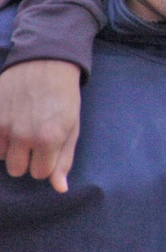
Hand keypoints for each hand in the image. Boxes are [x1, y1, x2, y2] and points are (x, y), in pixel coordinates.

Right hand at [0, 60, 81, 191]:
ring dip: (10, 147)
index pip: (40, 174)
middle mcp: (23, 135)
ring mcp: (2, 125)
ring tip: (22, 127)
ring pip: (1, 157)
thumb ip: (65, 159)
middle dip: (26, 159)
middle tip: (34, 139)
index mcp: (48, 139)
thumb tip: (60, 188)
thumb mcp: (72, 126)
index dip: (45, 162)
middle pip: (17, 170)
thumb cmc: (64, 96)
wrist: (45, 63)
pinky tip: (8, 122)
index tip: (49, 148)